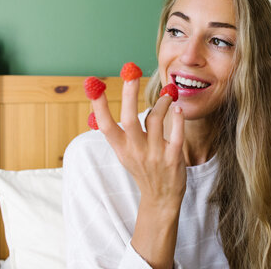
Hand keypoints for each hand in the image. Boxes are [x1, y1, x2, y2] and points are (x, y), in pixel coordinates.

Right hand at [91, 77, 186, 208]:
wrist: (161, 198)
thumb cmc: (143, 169)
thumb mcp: (125, 154)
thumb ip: (118, 133)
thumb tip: (101, 107)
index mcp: (121, 148)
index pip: (104, 125)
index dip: (98, 105)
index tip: (93, 84)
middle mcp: (135, 151)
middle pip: (129, 119)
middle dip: (129, 93)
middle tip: (131, 70)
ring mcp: (154, 155)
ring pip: (155, 121)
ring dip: (162, 103)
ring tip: (168, 94)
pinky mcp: (173, 159)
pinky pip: (176, 135)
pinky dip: (177, 120)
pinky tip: (178, 110)